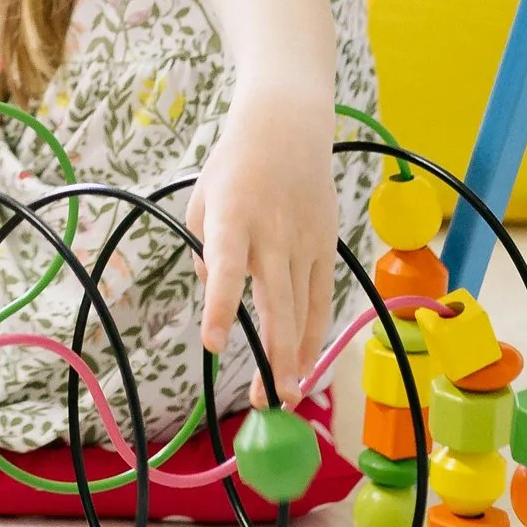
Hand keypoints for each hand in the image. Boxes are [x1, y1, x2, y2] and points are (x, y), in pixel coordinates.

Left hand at [189, 85, 336, 406]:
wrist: (288, 126)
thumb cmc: (235, 166)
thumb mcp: (201, 200)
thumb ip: (204, 251)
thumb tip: (218, 294)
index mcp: (231, 218)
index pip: (226, 269)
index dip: (222, 307)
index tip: (215, 344)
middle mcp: (271, 235)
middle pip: (277, 304)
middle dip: (274, 356)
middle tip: (268, 400)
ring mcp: (304, 242)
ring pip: (303, 310)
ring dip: (296, 357)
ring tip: (288, 396)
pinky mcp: (326, 246)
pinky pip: (322, 299)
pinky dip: (313, 333)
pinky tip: (306, 363)